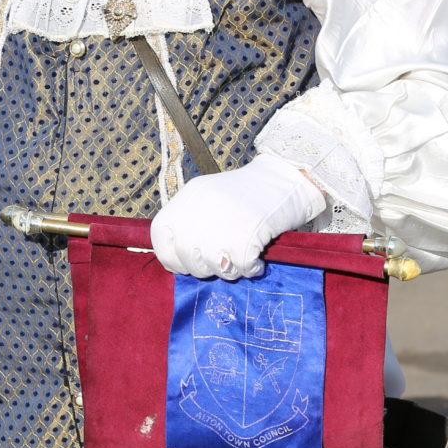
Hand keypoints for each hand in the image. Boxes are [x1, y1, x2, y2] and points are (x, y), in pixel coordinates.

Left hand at [151, 154, 326, 279]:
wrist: (288, 176)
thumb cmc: (249, 193)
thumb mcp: (210, 197)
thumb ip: (191, 221)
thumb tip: (179, 258)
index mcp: (189, 197)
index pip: (160, 233)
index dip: (169, 255)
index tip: (183, 263)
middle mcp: (202, 207)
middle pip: (185, 255)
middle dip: (200, 268)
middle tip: (218, 262)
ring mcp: (224, 221)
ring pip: (211, 266)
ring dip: (227, 271)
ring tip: (240, 259)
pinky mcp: (248, 233)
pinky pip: (241, 268)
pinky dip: (250, 269)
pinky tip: (257, 261)